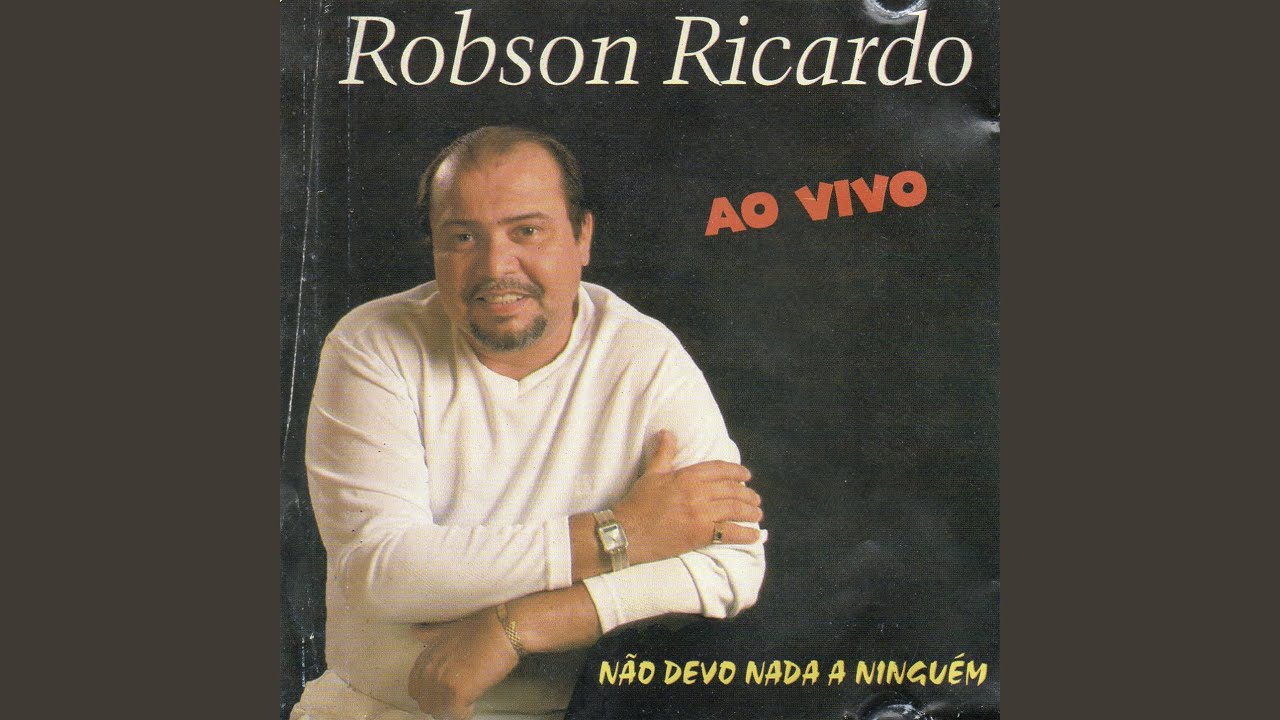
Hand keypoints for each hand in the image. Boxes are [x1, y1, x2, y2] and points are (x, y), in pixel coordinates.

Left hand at [408, 607, 518, 719]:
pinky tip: (474, 702)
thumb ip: (430, 635)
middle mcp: (429, 670)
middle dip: (441, 703)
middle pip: (426, 703)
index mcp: (426, 657)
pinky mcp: (456, 692)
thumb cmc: (482, 628)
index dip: (431, 694)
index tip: (444, 693)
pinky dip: (465, 713)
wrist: (502, 629)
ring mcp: (441, 682)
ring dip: (453, 709)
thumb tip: (417, 632)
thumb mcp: (447, 629)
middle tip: (459, 697)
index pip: (415, 689)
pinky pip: (456, 716)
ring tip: (467, 699)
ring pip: (439, 712)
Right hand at [613, 430, 762, 564]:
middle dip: (748, 495)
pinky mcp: (700, 535)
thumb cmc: (637, 502)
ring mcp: (700, 514)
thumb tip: (667, 432)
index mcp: (687, 476)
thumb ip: (664, 453)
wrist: (626, 532)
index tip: (746, 476)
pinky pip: (730, 533)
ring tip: (757, 515)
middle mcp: (697, 493)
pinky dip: (745, 535)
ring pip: (735, 510)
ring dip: (750, 512)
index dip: (737, 472)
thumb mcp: (651, 474)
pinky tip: (754, 536)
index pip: (720, 469)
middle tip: (755, 500)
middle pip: (732, 490)